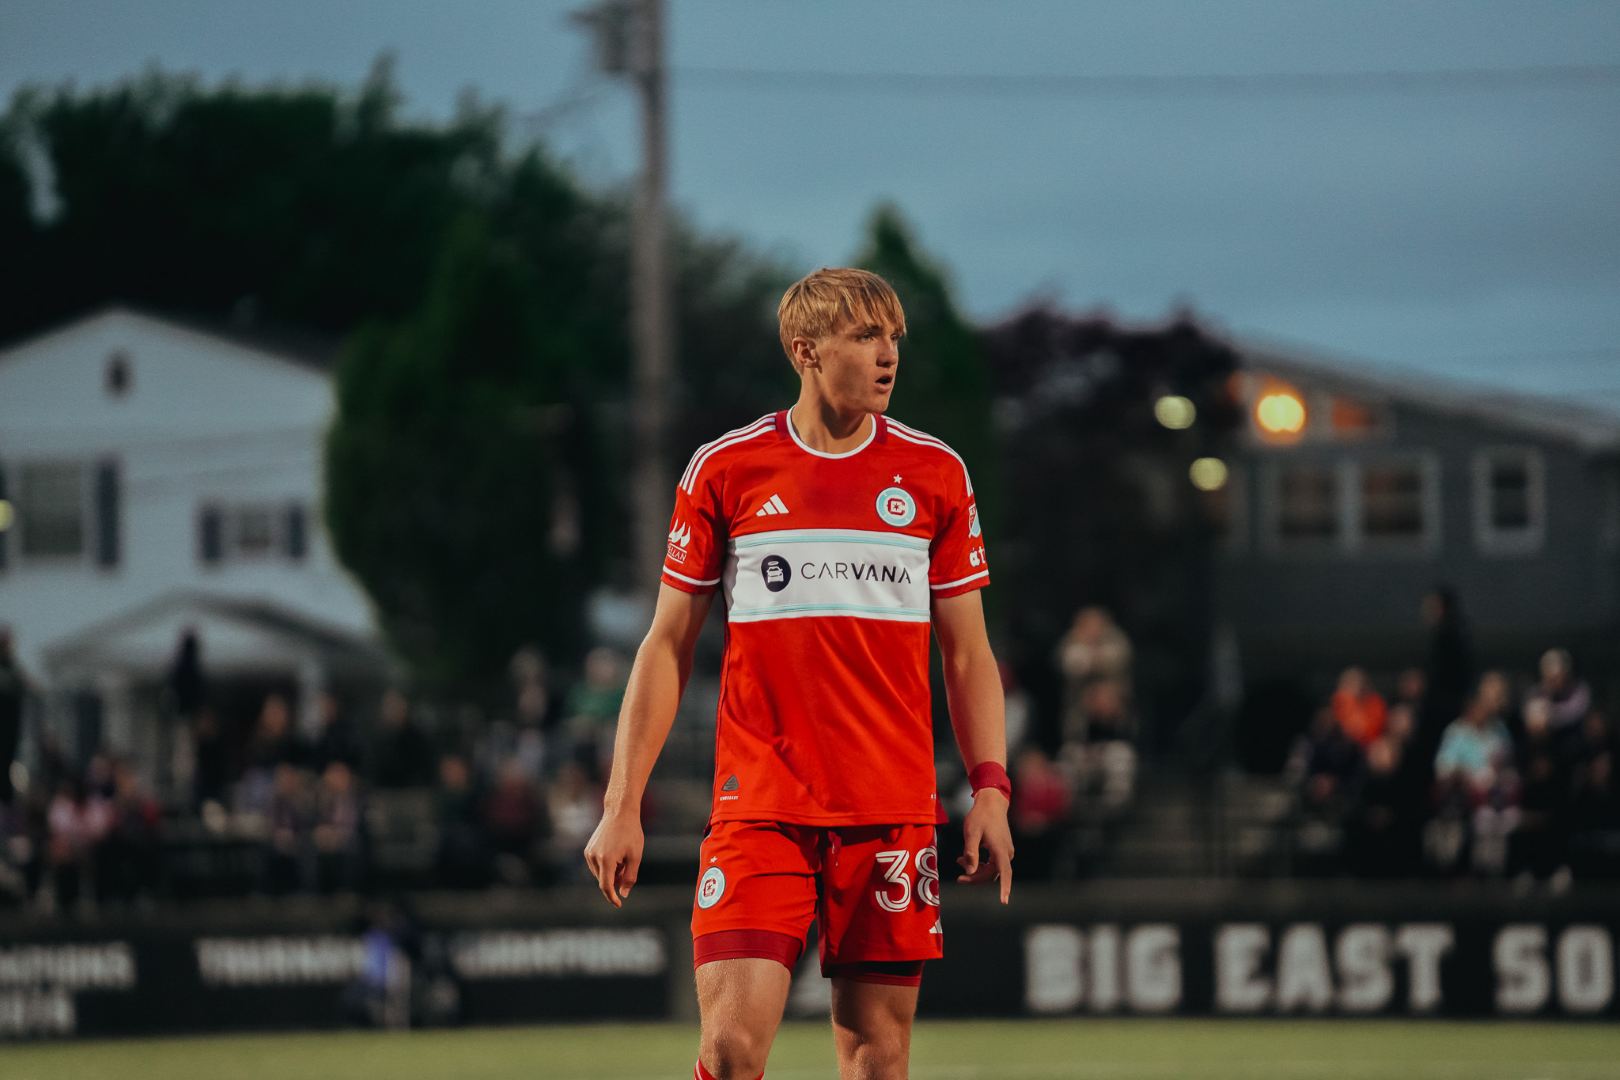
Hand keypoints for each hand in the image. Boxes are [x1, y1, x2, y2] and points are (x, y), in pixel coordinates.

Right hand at [583, 806, 644, 908]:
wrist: (619, 812)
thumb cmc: (630, 833)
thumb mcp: (635, 856)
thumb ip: (629, 877)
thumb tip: (622, 893)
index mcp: (606, 860)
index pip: (606, 886)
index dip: (612, 898)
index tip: (619, 904)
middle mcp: (594, 857)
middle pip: (604, 880)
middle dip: (616, 880)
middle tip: (627, 868)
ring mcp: (589, 853)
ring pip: (600, 874)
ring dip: (611, 873)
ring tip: (622, 858)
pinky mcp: (588, 849)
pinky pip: (597, 865)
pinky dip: (606, 866)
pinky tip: (615, 853)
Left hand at [956, 788, 1013, 902]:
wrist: (992, 802)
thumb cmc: (980, 816)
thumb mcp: (971, 833)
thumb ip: (971, 853)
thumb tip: (970, 871)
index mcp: (1000, 850)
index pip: (1005, 873)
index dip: (1004, 888)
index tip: (1004, 901)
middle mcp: (1006, 853)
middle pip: (992, 874)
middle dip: (975, 877)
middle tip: (959, 878)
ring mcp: (1006, 852)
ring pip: (992, 870)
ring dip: (976, 870)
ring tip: (959, 861)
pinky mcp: (1002, 850)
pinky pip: (992, 863)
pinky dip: (980, 864)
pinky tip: (966, 858)